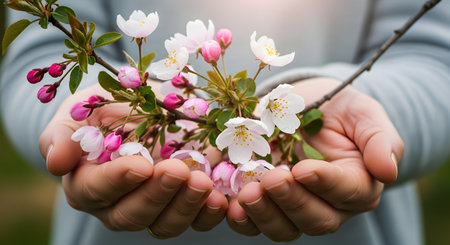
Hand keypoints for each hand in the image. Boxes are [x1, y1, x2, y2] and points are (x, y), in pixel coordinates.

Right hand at [39, 83, 227, 236]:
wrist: (140, 108)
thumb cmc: (104, 108)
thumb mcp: (81, 110)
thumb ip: (64, 135)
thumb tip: (56, 161)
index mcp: (87, 183)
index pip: (96, 190)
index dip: (117, 181)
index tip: (140, 165)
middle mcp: (118, 204)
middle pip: (133, 215)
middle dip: (157, 194)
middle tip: (178, 171)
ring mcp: (153, 208)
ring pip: (165, 224)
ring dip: (186, 206)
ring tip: (204, 183)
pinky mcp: (182, 204)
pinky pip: (196, 220)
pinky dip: (209, 213)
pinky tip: (221, 198)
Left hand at [226, 78, 403, 240]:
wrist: (305, 107)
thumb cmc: (338, 110)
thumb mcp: (363, 114)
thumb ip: (379, 140)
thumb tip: (388, 171)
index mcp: (358, 184)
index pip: (348, 192)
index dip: (326, 184)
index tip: (304, 168)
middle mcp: (329, 204)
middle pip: (316, 219)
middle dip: (292, 201)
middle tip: (271, 179)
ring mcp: (295, 208)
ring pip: (285, 228)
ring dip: (265, 214)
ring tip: (247, 194)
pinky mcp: (268, 204)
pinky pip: (256, 223)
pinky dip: (243, 219)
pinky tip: (231, 207)